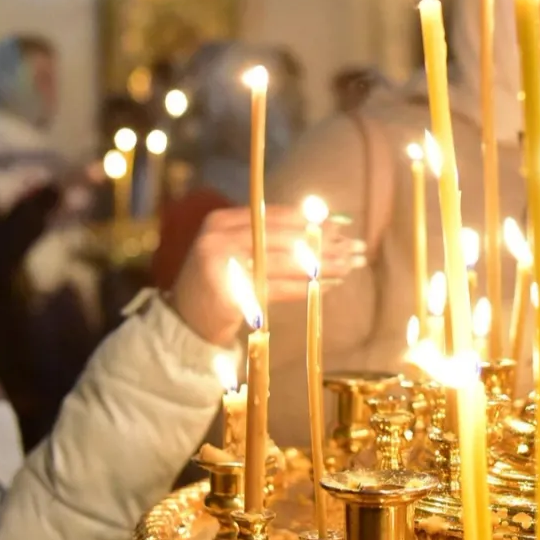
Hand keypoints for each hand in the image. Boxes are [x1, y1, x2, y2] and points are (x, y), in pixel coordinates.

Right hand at [171, 208, 364, 344]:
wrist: (185, 323)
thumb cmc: (220, 285)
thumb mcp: (237, 252)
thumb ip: (269, 238)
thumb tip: (324, 225)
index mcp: (222, 221)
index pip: (274, 216)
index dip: (310, 221)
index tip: (341, 226)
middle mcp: (218, 238)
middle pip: (283, 238)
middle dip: (323, 244)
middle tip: (355, 249)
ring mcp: (221, 266)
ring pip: (284, 262)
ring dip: (321, 265)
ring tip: (349, 267)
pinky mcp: (228, 295)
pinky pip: (276, 288)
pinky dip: (304, 288)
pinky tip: (328, 286)